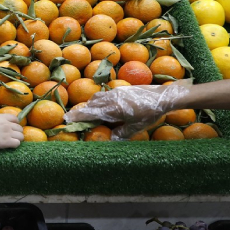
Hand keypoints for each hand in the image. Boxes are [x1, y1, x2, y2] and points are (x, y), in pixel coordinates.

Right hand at [0, 114, 23, 148]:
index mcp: (2, 117)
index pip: (15, 118)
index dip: (15, 123)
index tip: (12, 126)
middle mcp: (8, 124)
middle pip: (20, 128)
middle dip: (17, 132)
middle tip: (12, 135)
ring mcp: (9, 133)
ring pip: (21, 136)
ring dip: (18, 139)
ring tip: (13, 141)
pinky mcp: (7, 142)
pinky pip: (17, 143)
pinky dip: (15, 145)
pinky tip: (10, 145)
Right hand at [64, 83, 189, 139]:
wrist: (164, 96)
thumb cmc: (150, 113)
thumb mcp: (136, 127)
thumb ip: (121, 133)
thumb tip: (109, 140)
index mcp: (113, 109)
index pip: (90, 113)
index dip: (77, 116)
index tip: (66, 119)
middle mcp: (112, 98)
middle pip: (91, 104)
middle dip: (82, 111)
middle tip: (75, 119)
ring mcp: (116, 91)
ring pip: (98, 97)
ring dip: (91, 105)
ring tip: (90, 114)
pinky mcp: (121, 89)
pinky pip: (105, 94)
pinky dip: (100, 100)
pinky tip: (105, 107)